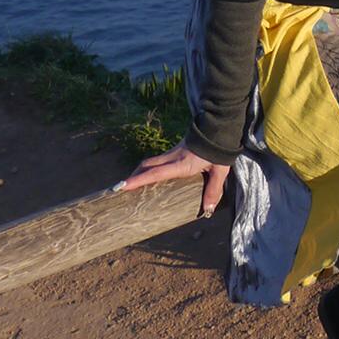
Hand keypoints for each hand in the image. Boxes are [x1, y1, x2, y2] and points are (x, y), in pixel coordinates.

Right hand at [119, 141, 233, 217]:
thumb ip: (213, 189)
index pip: (156, 173)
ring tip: (129, 185)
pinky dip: (148, 169)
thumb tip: (207, 209)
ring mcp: (172, 153)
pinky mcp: (174, 151)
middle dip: (133, 177)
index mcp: (181, 164)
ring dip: (139, 172)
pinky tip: (148, 176)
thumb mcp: (219, 170)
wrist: (219, 128)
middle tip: (119, 190)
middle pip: (147, 166)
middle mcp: (172, 158)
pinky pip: (156, 161)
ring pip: (149, 162)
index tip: (122, 187)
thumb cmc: (219, 150)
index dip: (139, 180)